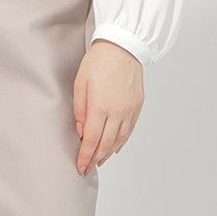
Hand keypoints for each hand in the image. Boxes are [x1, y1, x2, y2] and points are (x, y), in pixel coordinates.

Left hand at [71, 38, 144, 173]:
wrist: (123, 46)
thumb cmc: (99, 61)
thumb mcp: (80, 83)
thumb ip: (79, 109)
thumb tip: (80, 130)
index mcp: (100, 106)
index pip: (91, 139)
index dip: (85, 156)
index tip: (80, 166)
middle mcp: (117, 112)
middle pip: (105, 143)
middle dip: (95, 159)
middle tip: (87, 169)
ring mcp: (129, 110)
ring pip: (119, 140)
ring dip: (108, 153)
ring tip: (99, 161)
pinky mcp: (137, 106)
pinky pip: (129, 130)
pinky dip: (121, 142)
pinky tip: (115, 148)